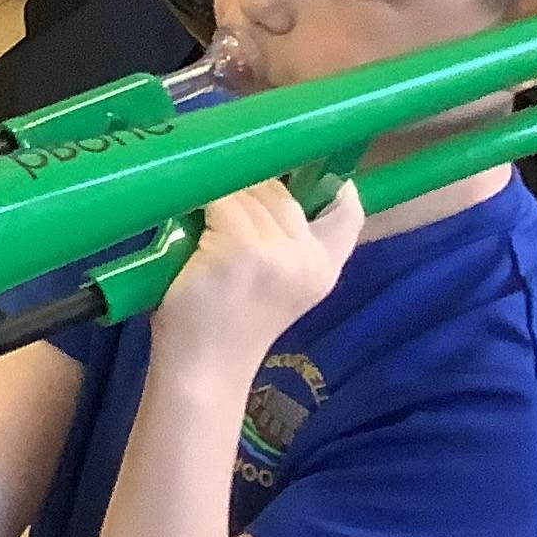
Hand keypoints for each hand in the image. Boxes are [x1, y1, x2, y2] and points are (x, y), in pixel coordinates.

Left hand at [157, 180, 361, 369]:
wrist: (204, 369)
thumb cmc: (231, 323)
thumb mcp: (278, 285)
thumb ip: (287, 245)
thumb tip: (266, 186)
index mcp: (324, 268)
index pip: (347, 214)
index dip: (330, 187)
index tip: (307, 167)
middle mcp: (307, 257)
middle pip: (281, 192)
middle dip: (249, 187)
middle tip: (220, 197)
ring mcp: (274, 251)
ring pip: (246, 192)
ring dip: (220, 195)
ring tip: (200, 213)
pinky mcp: (237, 245)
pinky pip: (217, 201)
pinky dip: (200, 203)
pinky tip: (189, 220)